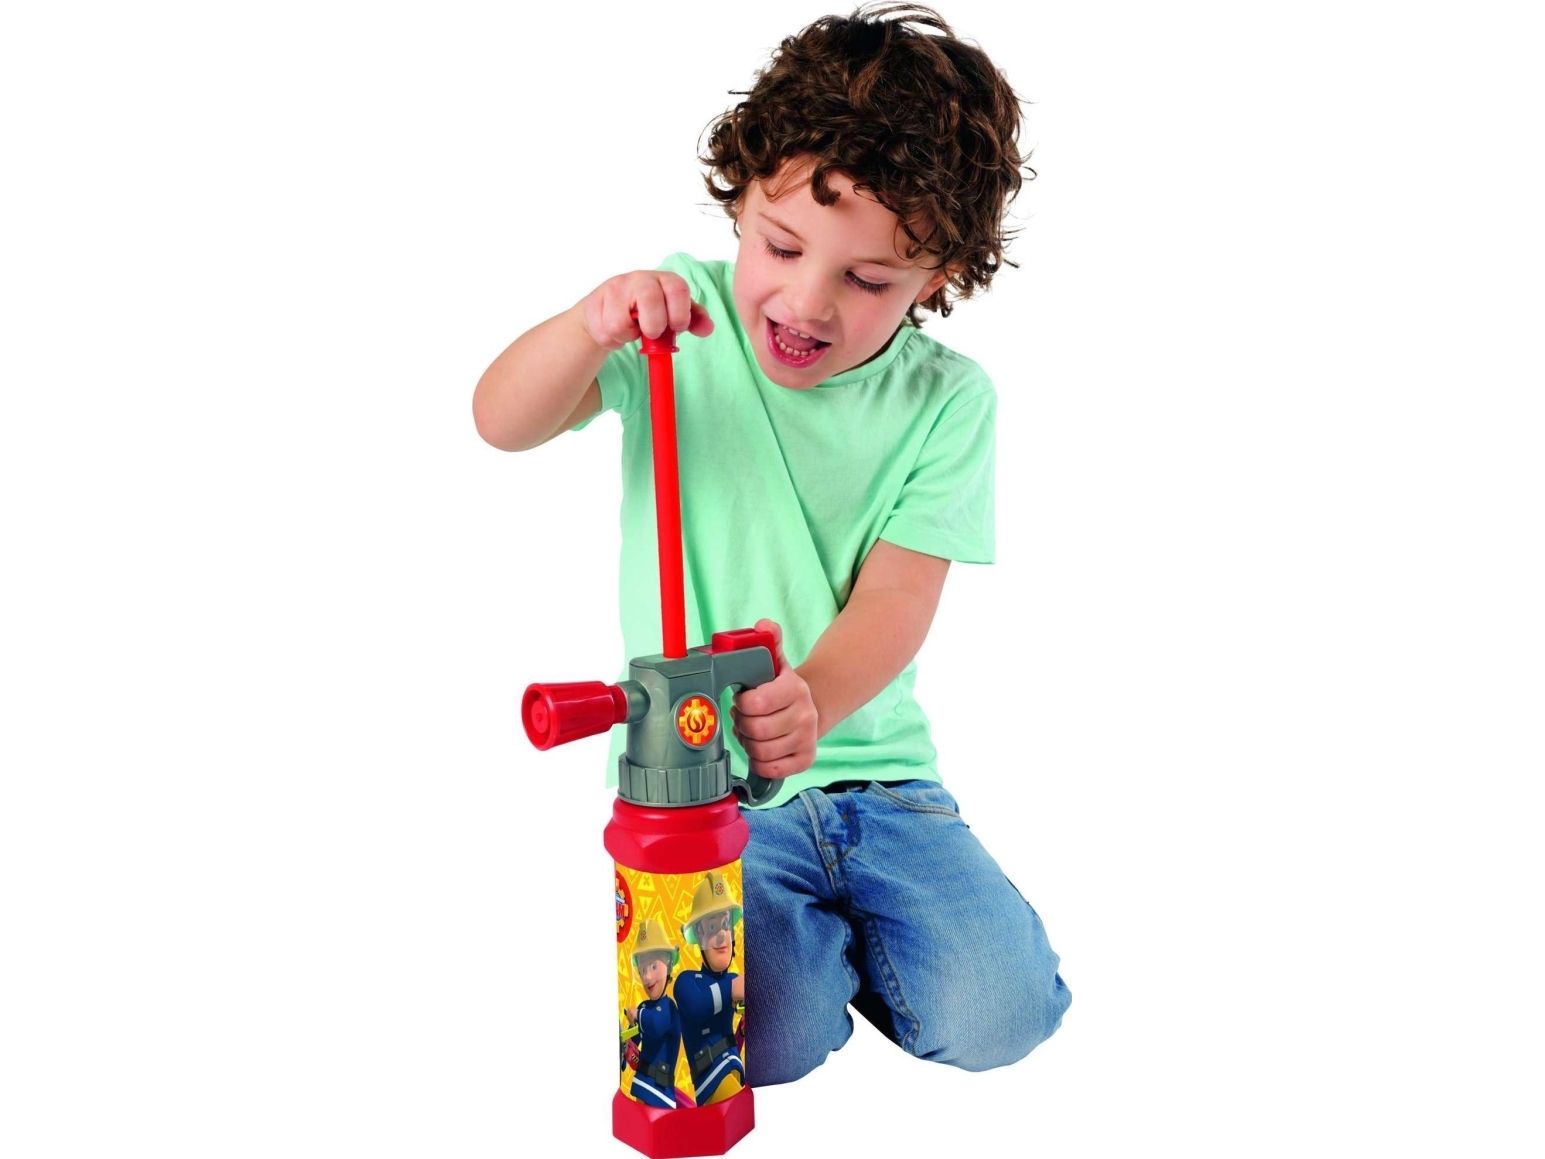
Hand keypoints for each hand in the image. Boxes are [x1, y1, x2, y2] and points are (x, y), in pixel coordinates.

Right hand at [581, 270, 713, 350]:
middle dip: (653, 325)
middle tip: (651, 332)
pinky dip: (611, 339)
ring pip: (619, 323)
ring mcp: (614, 289)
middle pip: (649, 298)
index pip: (677, 289)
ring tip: (631, 330)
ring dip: (627, 336)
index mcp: (664, 280)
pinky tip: (615, 330)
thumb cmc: (649, 311)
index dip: (679, 313)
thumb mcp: (674, 313)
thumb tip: (707, 328)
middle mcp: (639, 279)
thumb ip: (694, 320)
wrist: (610, 310)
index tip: (676, 328)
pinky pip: (603, 332)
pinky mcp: (593, 302)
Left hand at [731, 619, 817, 778]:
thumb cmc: (782, 688)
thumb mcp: (777, 662)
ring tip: (752, 733)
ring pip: (761, 752)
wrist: (811, 709)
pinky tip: (762, 749)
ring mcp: (807, 739)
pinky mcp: (806, 760)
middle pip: (756, 730)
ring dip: (749, 744)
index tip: (743, 699)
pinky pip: (771, 770)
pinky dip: (760, 762)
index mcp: (795, 688)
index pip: (756, 702)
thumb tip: (764, 624)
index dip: (742, 704)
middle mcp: (805, 715)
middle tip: (744, 718)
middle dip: (743, 725)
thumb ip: (769, 640)